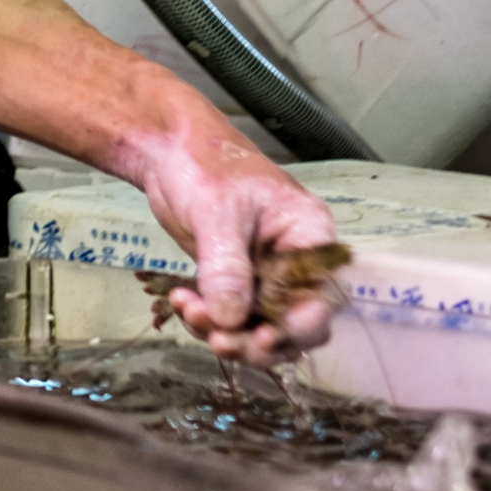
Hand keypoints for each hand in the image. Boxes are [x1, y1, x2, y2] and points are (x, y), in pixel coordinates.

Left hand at [130, 124, 341, 364]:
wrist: (166, 149)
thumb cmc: (202, 164)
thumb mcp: (217, 211)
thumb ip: (227, 266)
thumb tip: (232, 320)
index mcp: (310, 234)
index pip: (324, 295)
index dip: (299, 325)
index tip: (263, 338)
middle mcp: (296, 260)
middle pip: (297, 322)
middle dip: (259, 339)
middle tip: (219, 341)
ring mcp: (267, 273)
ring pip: (262, 325)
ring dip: (227, 332)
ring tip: (188, 312)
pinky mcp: (237, 280)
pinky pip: (233, 315)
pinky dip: (209, 318)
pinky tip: (181, 302)